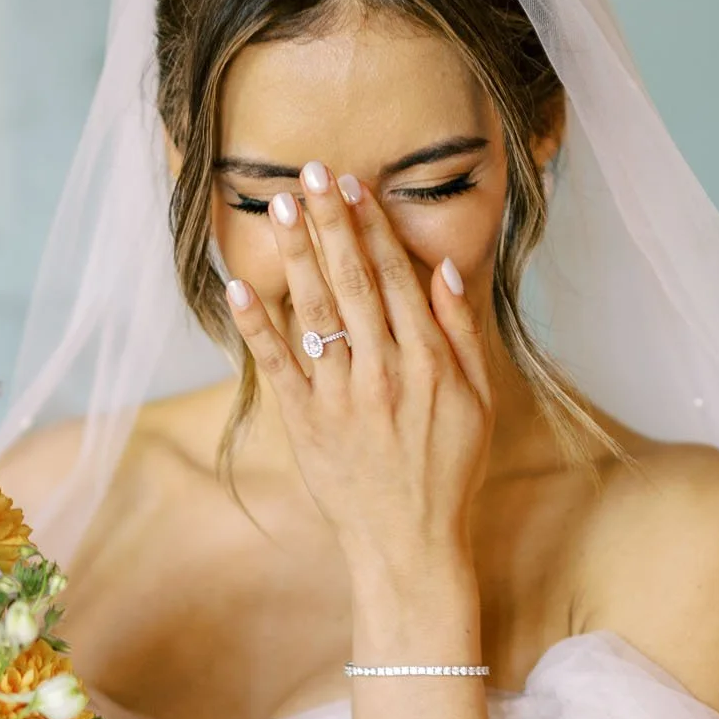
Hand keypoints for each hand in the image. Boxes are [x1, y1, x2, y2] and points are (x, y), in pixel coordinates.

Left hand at [224, 161, 492, 583]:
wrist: (411, 546)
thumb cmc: (448, 472)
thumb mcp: (479, 402)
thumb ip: (461, 333)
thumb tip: (444, 268)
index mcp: (429, 363)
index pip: (397, 279)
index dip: (372, 229)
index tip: (353, 186)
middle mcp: (385, 373)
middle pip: (354, 283)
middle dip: (331, 223)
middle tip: (310, 172)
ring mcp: (341, 398)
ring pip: (315, 313)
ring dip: (296, 256)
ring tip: (279, 207)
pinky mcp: (305, 425)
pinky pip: (277, 365)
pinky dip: (256, 325)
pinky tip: (239, 286)